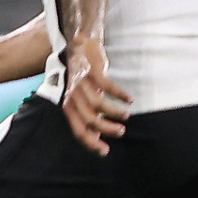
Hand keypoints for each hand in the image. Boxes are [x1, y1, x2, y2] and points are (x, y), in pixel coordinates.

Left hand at [61, 39, 131, 155]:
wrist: (78, 46)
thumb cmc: (82, 77)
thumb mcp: (80, 98)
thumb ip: (86, 116)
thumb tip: (96, 136)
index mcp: (68, 105)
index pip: (78, 129)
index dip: (91, 143)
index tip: (105, 151)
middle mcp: (72, 96)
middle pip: (89, 119)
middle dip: (106, 129)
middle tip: (121, 132)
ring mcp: (81, 84)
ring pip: (98, 105)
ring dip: (114, 113)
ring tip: (126, 116)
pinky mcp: (91, 72)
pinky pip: (107, 87)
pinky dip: (120, 95)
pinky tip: (129, 100)